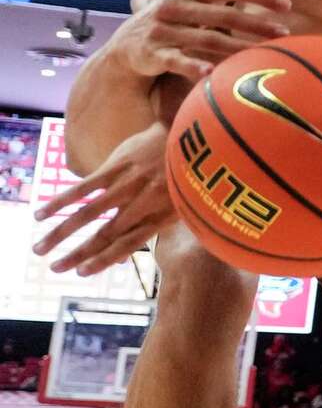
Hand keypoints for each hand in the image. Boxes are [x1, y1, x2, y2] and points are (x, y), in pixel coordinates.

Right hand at [33, 122, 174, 274]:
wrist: (194, 134)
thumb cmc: (185, 175)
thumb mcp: (179, 205)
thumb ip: (149, 230)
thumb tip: (121, 259)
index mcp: (162, 216)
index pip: (129, 244)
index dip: (105, 259)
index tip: (82, 273)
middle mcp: (144, 203)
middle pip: (106, 235)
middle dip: (79, 254)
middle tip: (55, 269)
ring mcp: (128, 184)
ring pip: (90, 214)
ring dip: (62, 233)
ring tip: (40, 249)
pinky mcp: (116, 166)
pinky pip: (84, 187)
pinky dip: (61, 201)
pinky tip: (42, 214)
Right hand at [118, 0, 290, 81]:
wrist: (127, 48)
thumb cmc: (172, 18)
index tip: (287, 5)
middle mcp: (173, 5)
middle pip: (222, 15)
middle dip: (256, 24)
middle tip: (284, 33)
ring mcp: (162, 30)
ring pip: (206, 39)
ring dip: (237, 49)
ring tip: (263, 55)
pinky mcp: (153, 53)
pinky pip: (177, 60)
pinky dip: (193, 66)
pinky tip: (211, 73)